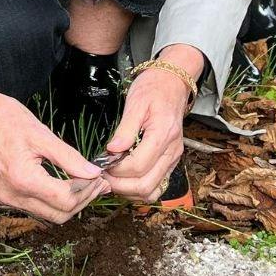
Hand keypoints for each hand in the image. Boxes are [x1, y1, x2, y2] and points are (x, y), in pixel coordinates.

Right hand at [0, 68, 105, 223]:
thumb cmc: (5, 118)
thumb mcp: (42, 134)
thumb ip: (69, 157)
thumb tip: (93, 173)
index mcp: (23, 179)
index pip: (65, 199)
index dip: (87, 190)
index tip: (99, 176)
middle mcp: (13, 195)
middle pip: (59, 215)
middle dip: (83, 200)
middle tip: (98, 182)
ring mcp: (7, 198)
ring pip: (48, 214)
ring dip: (70, 202)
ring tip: (86, 182)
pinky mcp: (5, 195)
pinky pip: (36, 206)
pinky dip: (54, 199)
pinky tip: (65, 182)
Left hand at [101, 44, 200, 201]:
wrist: (172, 83)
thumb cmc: (153, 89)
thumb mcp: (135, 102)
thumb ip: (124, 129)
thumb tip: (111, 150)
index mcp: (163, 135)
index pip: (138, 166)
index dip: (116, 170)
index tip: (101, 164)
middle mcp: (172, 151)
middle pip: (145, 185)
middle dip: (120, 186)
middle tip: (103, 176)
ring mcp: (173, 159)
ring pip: (152, 191)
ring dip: (129, 191)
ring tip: (112, 178)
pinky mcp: (171, 162)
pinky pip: (157, 186)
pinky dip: (140, 189)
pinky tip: (125, 179)